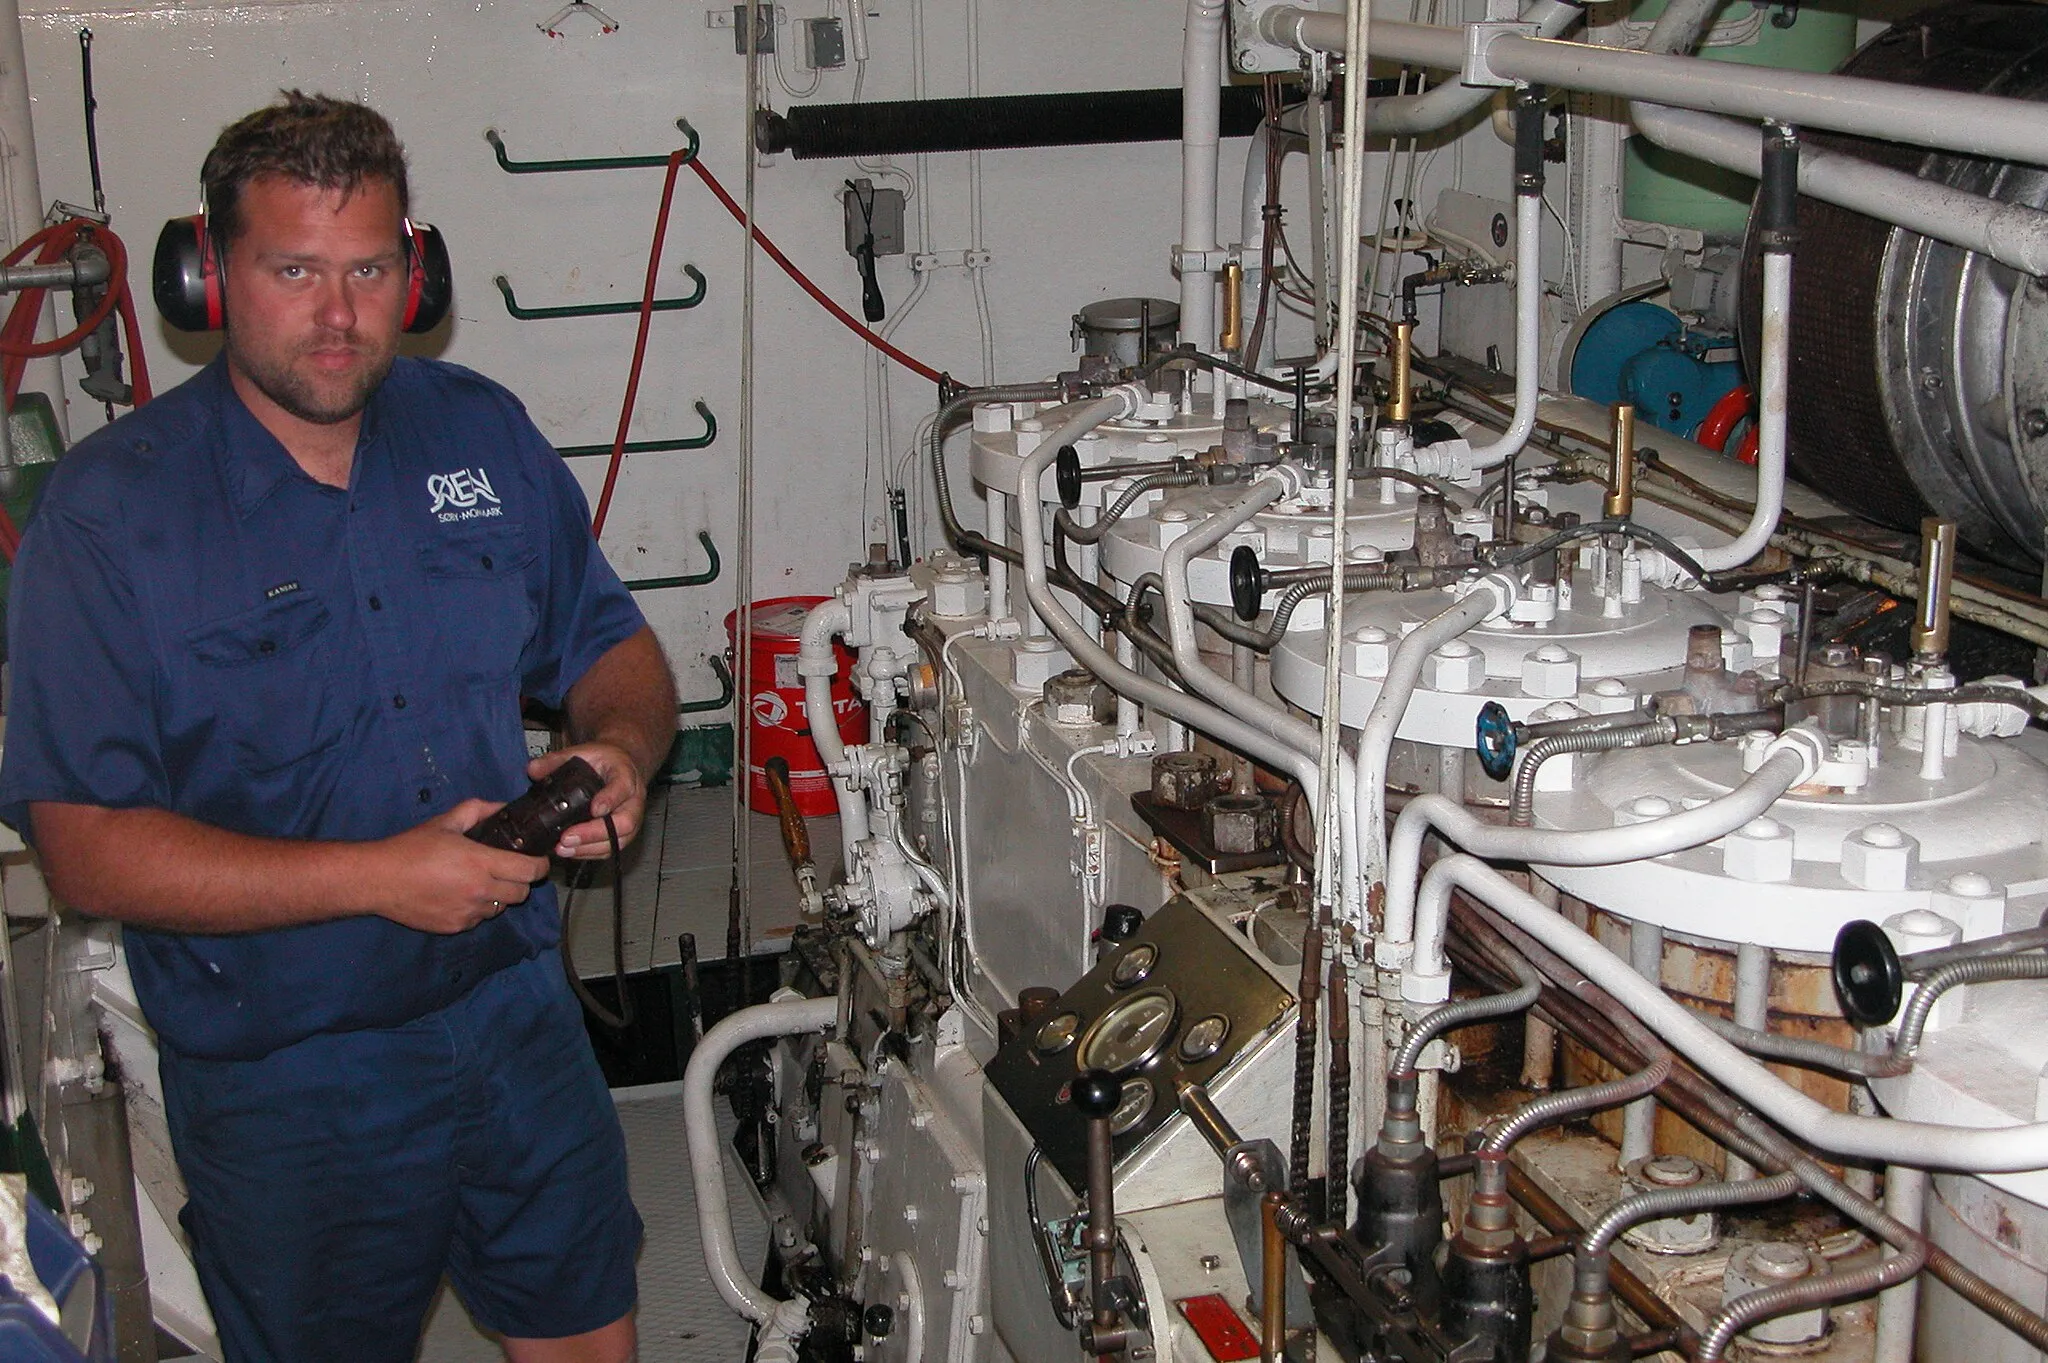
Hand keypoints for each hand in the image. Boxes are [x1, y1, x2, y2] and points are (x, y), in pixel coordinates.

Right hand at [368, 799, 551, 933]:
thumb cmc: (411, 848)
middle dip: (520, 881)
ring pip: (500, 907)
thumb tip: (502, 808)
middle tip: (506, 870)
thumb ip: (478, 811)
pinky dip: (476, 909)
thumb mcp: (446, 822)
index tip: (537, 859)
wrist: (379, 880)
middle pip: (522, 893)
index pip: (531, 871)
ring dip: (497, 896)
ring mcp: (468, 912)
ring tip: (477, 882)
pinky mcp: (455, 927)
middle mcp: (480, 891)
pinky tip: (458, 895)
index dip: (540, 865)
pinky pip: (478, 919)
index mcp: (481, 863)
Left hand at [530, 742, 647, 859]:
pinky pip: (612, 848)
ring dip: (591, 848)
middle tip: (568, 837)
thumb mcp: (583, 751)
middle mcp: (633, 800)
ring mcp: (631, 818)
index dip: (610, 800)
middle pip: (625, 822)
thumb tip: (533, 770)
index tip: (594, 809)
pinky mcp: (624, 833)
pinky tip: (571, 851)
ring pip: (620, 840)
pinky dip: (591, 853)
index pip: (623, 787)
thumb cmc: (605, 761)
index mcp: (624, 774)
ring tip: (564, 849)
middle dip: (595, 833)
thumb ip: (557, 760)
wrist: (623, 765)